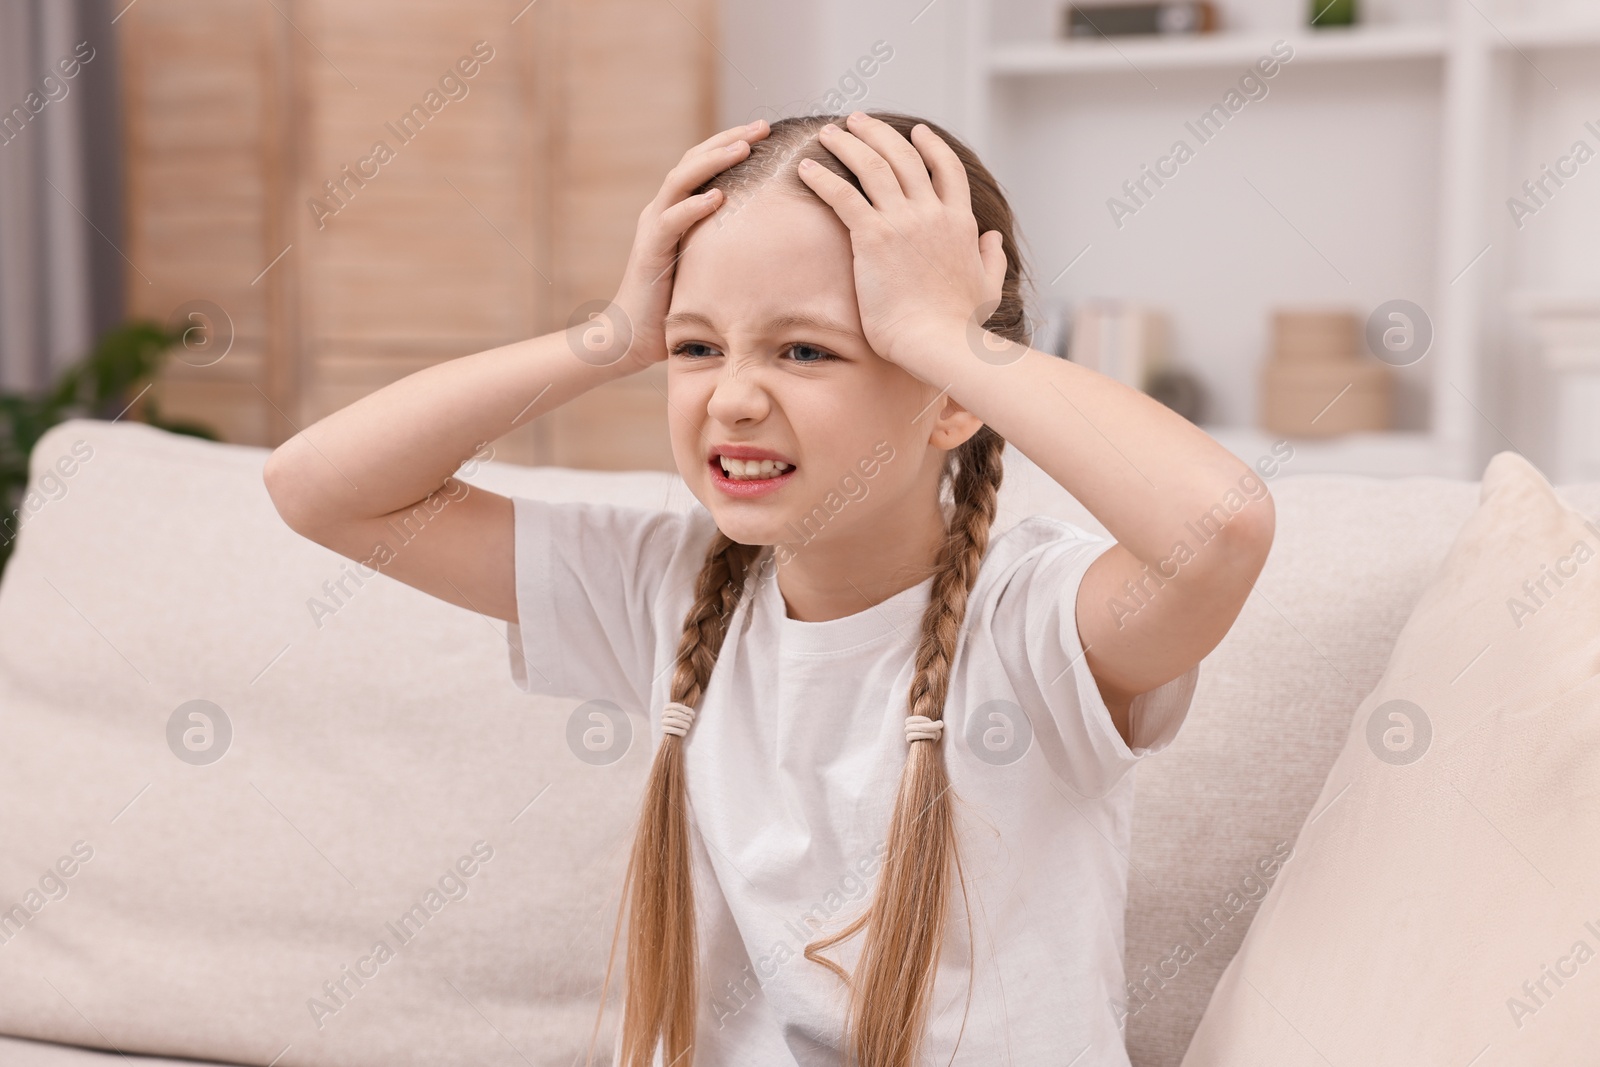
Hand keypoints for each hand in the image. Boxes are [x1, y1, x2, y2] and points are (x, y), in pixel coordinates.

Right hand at [607, 119, 768, 369]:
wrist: (631, 335)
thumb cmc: (673, 306)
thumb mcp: (707, 268)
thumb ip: (727, 248)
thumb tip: (771, 243)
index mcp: (677, 210)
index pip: (704, 164)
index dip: (732, 143)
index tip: (767, 132)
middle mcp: (663, 210)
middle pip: (694, 160)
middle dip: (729, 139)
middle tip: (764, 126)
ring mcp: (653, 227)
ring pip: (681, 181)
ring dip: (713, 161)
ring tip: (744, 148)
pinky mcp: (650, 250)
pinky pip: (671, 222)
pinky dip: (694, 206)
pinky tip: (718, 197)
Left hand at [798, 112, 1006, 374]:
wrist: (938, 342)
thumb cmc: (960, 325)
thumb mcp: (987, 286)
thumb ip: (991, 258)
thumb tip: (994, 237)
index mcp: (960, 222)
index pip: (946, 168)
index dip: (930, 146)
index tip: (915, 132)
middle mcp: (932, 213)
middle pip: (904, 156)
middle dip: (878, 132)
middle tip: (857, 120)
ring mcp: (902, 222)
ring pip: (872, 166)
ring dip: (848, 143)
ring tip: (829, 132)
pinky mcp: (873, 238)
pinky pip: (842, 195)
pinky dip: (822, 177)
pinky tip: (805, 167)